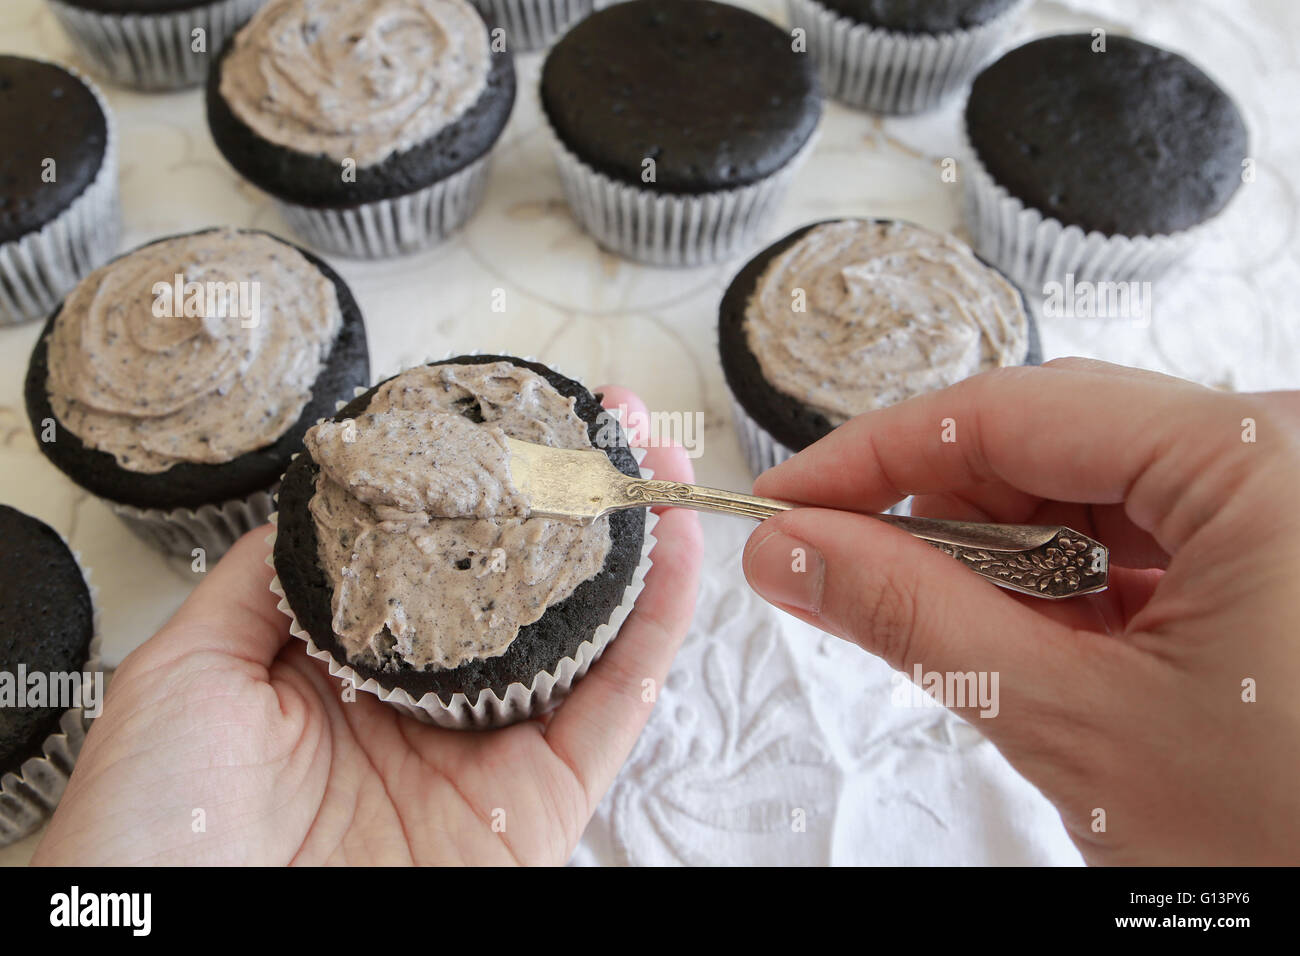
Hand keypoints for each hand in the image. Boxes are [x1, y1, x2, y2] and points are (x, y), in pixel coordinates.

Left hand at [33, 387, 701, 864]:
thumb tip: (323, 502)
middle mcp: (431, 704)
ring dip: (634, 543)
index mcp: (352, 670)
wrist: (185, 928)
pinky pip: (617, 706)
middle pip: (530, 588)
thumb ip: (264, 578)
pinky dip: (658, 624)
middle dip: (577, 499)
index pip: (444, 562)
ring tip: (657, 460)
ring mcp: (492, 751)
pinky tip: (674, 548)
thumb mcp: (190, 665)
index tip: (518, 419)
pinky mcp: (542, 804)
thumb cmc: (162, 817)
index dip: (490, 490)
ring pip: (589, 636)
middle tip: (611, 422)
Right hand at [742, 358, 1299, 864]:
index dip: (873, 458)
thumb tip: (790, 552)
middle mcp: (1280, 451)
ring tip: (979, 646)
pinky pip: (1142, 535)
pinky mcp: (1283, 547)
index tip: (783, 506)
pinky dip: (1072, 589)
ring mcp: (1286, 500)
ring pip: (1091, 491)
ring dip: (1007, 564)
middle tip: (850, 585)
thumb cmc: (1285, 841)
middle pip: (1050, 444)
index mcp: (1253, 458)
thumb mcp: (1073, 720)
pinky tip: (1050, 651)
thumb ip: (911, 615)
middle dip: (941, 520)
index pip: (1008, 411)